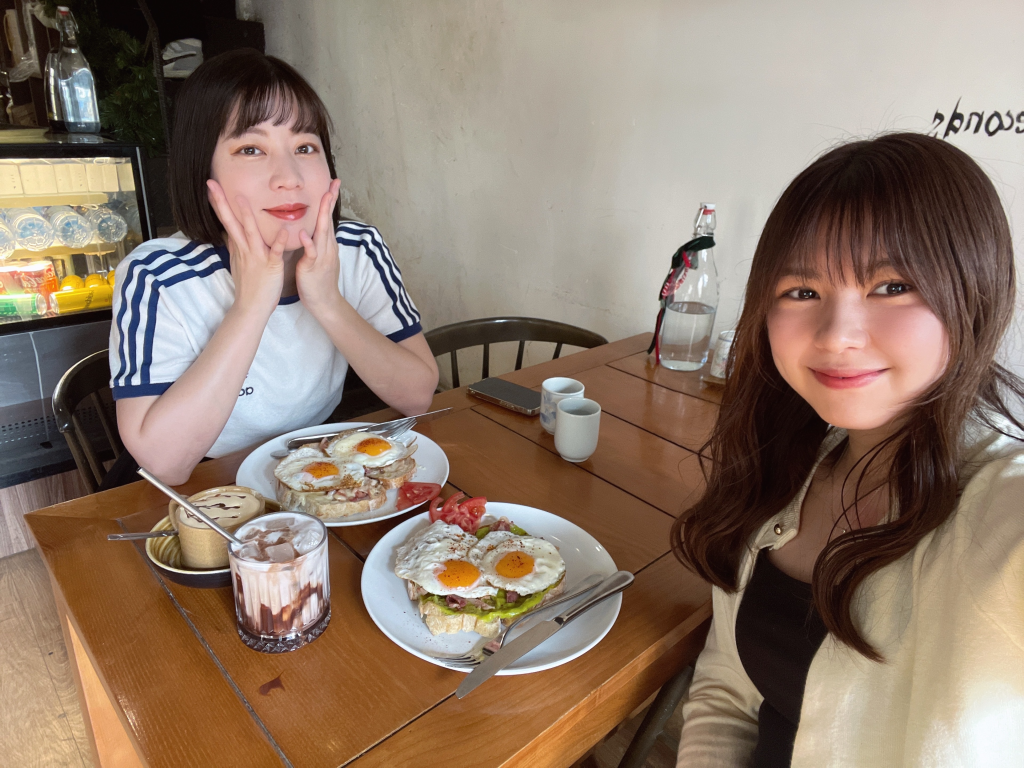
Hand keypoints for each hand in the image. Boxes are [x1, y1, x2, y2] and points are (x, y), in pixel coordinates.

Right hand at [207, 179, 286, 312]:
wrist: (252, 307)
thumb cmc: (249, 284)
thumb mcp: (238, 261)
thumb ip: (236, 245)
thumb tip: (229, 232)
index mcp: (238, 246)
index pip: (226, 220)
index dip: (218, 202)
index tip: (211, 185)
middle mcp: (244, 249)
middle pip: (231, 222)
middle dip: (222, 202)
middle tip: (212, 184)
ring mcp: (256, 257)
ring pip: (250, 233)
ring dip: (246, 216)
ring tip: (241, 198)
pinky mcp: (270, 267)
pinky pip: (274, 252)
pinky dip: (278, 242)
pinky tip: (283, 231)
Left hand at [295, 179, 341, 312]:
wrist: (324, 302)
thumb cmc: (318, 280)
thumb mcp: (319, 257)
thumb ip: (316, 242)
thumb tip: (313, 229)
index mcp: (326, 244)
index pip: (328, 217)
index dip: (330, 200)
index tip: (333, 183)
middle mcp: (327, 247)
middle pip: (329, 220)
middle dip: (331, 201)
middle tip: (334, 183)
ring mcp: (322, 257)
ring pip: (323, 233)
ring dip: (323, 215)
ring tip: (324, 198)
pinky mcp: (313, 267)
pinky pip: (311, 254)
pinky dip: (309, 243)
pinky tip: (303, 234)